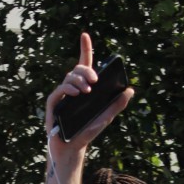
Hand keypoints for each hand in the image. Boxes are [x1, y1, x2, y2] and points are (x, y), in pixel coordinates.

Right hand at [44, 31, 132, 157]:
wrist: (73, 148)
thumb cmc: (87, 132)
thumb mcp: (105, 117)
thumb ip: (117, 104)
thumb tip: (130, 90)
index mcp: (83, 88)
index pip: (83, 63)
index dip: (84, 48)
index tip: (85, 35)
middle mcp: (71, 88)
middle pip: (77, 69)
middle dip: (87, 71)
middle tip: (96, 80)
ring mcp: (62, 95)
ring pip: (69, 77)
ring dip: (79, 80)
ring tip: (88, 90)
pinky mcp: (53, 104)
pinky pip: (60, 90)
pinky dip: (68, 89)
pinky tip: (77, 93)